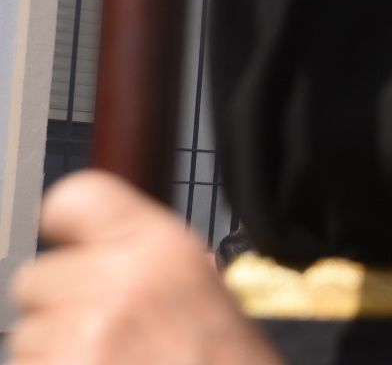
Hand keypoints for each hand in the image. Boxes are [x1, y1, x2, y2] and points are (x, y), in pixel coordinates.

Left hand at [8, 171, 281, 364]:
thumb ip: (149, 269)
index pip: (75, 199)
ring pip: (26, 338)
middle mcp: (115, 284)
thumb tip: (98, 256)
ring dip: (54, 358)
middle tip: (105, 340)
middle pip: (36, 278)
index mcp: (162, 249)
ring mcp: (77, 343)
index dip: (68, 229)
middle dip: (58, 309)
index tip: (76, 250)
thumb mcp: (208, 299)